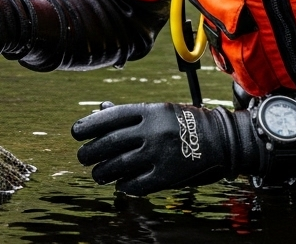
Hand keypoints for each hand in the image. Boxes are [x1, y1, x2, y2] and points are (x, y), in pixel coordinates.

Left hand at [72, 101, 237, 195]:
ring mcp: (159, 153)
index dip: (88, 125)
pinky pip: (136, 184)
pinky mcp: (167, 175)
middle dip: (90, 152)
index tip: (76, 133)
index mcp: (149, 110)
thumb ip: (129, 113)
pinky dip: (123, 185)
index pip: (110, 117)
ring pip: (118, 165)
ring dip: (102, 172)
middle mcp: (152, 130)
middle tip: (83, 157)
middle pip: (109, 143)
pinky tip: (119, 184)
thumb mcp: (159, 110)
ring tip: (98, 174)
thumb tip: (98, 112)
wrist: (220, 139)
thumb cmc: (183, 122)